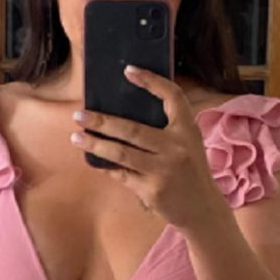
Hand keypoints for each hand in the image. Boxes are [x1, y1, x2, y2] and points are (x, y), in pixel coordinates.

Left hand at [70, 65, 224, 228]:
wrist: (202, 208)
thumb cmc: (190, 169)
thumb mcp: (187, 141)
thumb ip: (165, 127)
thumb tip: (122, 112)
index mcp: (187, 129)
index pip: (172, 96)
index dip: (151, 81)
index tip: (128, 70)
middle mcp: (176, 147)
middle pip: (132, 129)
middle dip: (102, 121)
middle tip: (79, 115)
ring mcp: (163, 170)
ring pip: (121, 154)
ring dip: (95, 144)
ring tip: (76, 137)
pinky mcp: (152, 191)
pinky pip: (122, 174)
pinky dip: (106, 166)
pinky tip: (94, 159)